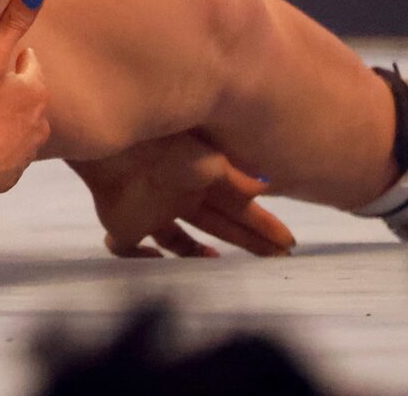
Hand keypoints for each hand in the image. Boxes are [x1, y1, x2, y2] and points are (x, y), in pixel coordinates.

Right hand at [0, 0, 52, 198]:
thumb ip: (12, 22)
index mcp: (36, 91)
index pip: (28, 64)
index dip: (10, 59)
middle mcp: (40, 124)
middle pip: (27, 97)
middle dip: (11, 90)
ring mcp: (25, 154)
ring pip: (19, 127)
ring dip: (4, 120)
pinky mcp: (9, 178)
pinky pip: (6, 156)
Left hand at [72, 131, 295, 259]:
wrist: (120, 146)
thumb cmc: (170, 148)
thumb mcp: (213, 162)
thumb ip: (239, 178)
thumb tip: (267, 186)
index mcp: (200, 180)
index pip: (238, 209)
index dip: (262, 226)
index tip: (287, 243)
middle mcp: (178, 197)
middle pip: (216, 226)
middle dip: (246, 242)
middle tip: (276, 260)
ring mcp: (150, 211)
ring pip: (176, 241)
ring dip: (194, 255)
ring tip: (215, 262)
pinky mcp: (122, 224)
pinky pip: (127, 249)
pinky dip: (139, 259)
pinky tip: (156, 258)